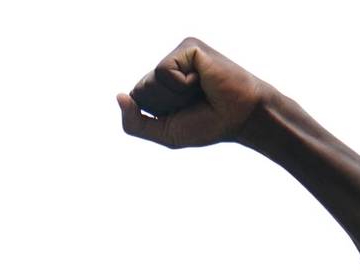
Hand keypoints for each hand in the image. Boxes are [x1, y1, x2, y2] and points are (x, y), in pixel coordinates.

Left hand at [118, 38, 274, 149]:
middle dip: (164, 106)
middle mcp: (168, 67)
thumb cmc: (207, 125)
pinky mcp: (188, 47)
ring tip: (199, 91)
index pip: (136, 100)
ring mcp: (178, 55)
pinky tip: (202, 80)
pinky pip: (165, 71)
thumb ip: (135, 123)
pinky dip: (182, 85)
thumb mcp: (165, 133)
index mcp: (161, 86)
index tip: (184, 113)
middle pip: (140, 90)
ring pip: (151, 81)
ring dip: (175, 97)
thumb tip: (118, 96)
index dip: (157, 115)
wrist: (240, 117)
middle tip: (194, 102)